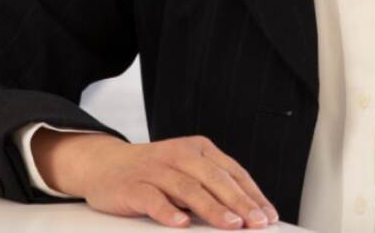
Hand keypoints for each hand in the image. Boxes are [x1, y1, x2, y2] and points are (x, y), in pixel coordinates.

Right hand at [31, 130, 279, 228]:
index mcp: (199, 150)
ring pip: (189, 188)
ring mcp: (156, 169)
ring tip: (231, 224)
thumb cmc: (154, 172)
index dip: (253, 194)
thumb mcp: (187, 171)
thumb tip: (246, 212)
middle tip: (257, 222)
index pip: (233, 172)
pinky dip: (168, 211)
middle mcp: (180, 155)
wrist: (105, 164)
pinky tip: (180, 223)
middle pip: (215, 179)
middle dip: (240, 202)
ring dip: (212, 208)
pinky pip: (153, 198)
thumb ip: (212, 186)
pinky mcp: (134, 186)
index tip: (269, 215)